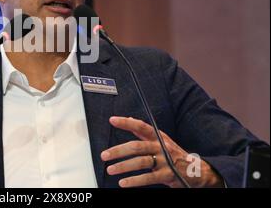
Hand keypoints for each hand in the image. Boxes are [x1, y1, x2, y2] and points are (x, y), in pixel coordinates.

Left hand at [101, 116, 223, 187]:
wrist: (197, 171)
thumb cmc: (173, 154)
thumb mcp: (161, 140)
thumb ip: (143, 131)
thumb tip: (128, 118)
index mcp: (158, 137)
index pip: (141, 126)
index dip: (126, 122)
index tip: (112, 120)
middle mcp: (161, 147)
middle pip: (137, 146)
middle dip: (118, 150)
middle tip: (104, 155)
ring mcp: (165, 161)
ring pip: (141, 162)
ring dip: (123, 166)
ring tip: (110, 169)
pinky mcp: (168, 175)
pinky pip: (148, 178)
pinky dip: (134, 181)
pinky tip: (123, 182)